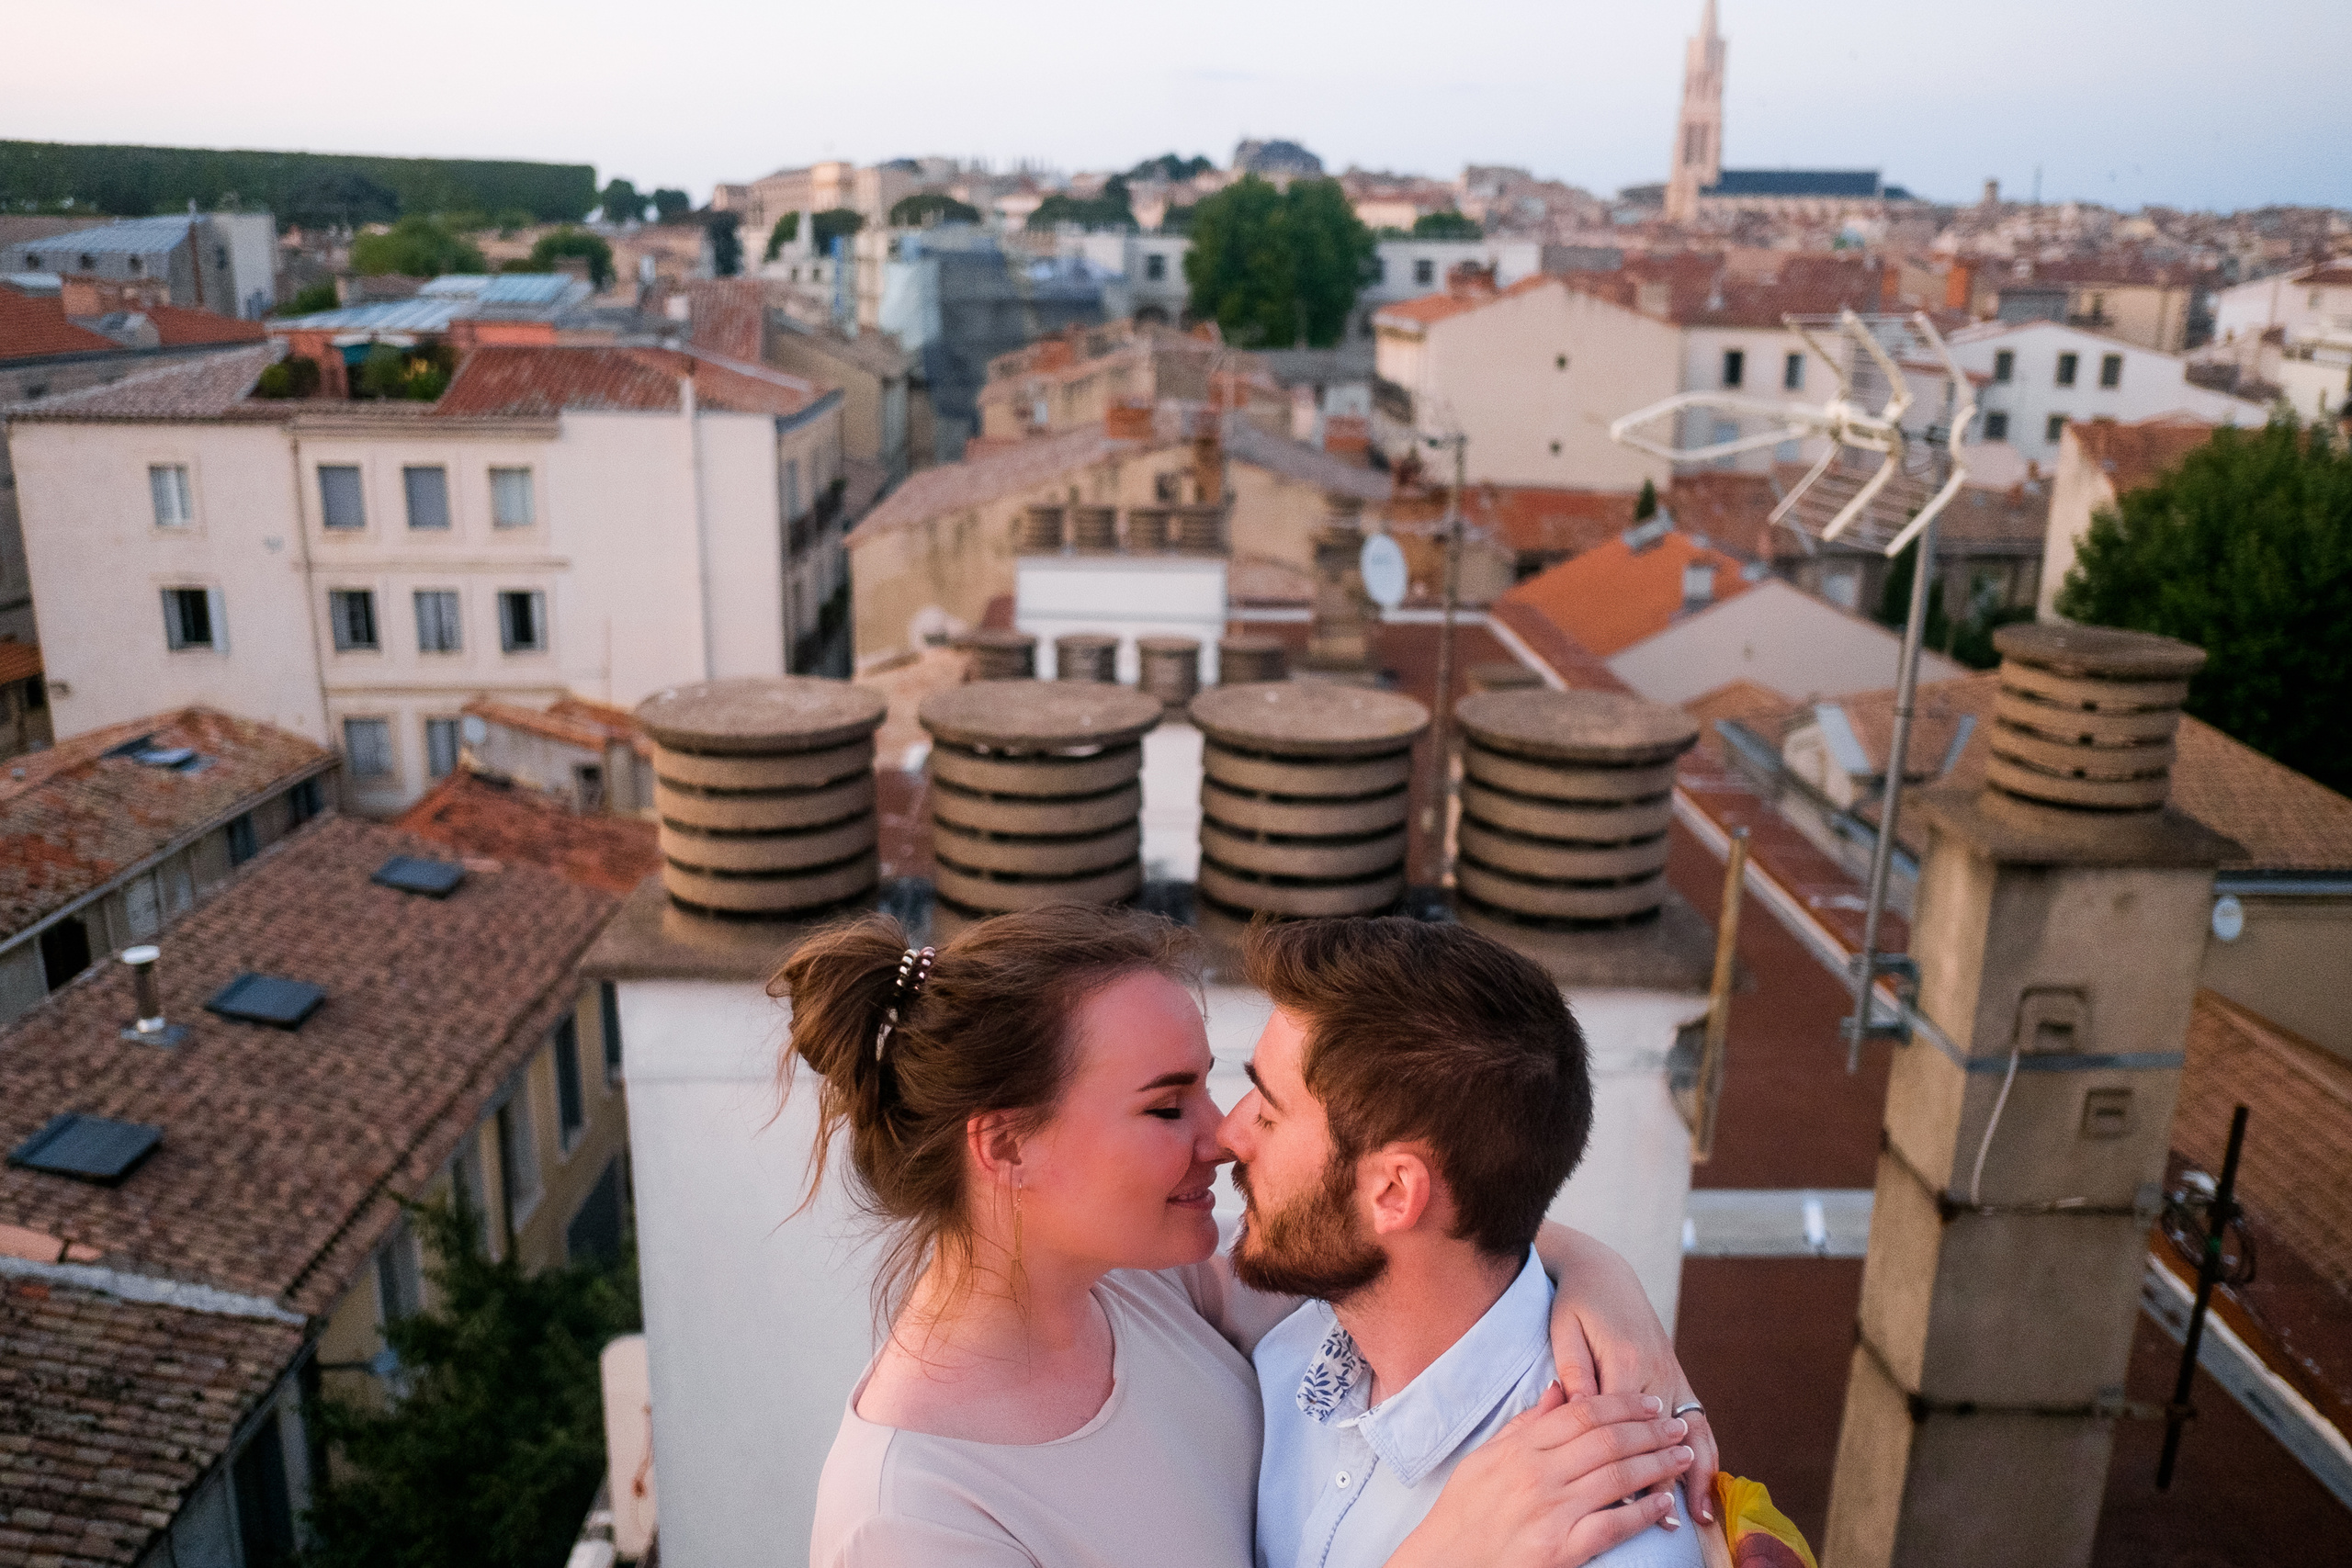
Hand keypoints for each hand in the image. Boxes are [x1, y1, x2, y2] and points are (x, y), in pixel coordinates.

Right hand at [1392, 1384, 1695, 1567]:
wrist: (1445, 1564)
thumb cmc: (1462, 1515)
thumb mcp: (1483, 1459)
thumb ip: (1524, 1424)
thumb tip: (1559, 1389)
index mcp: (1519, 1449)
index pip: (1582, 1414)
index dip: (1622, 1405)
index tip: (1648, 1403)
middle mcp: (1537, 1475)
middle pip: (1608, 1441)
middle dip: (1650, 1430)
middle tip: (1676, 1426)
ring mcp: (1552, 1512)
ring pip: (1618, 1477)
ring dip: (1657, 1464)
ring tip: (1680, 1457)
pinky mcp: (1562, 1549)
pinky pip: (1614, 1525)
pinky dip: (1643, 1512)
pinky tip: (1663, 1503)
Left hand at [1539, 1229, 1719, 1523]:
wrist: (1605, 1271)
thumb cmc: (1576, 1304)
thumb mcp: (1564, 1330)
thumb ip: (1574, 1371)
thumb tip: (1579, 1409)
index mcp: (1625, 1360)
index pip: (1629, 1427)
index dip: (1630, 1466)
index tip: (1626, 1503)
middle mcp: (1656, 1369)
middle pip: (1666, 1437)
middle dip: (1667, 1481)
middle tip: (1669, 1525)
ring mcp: (1672, 1373)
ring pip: (1692, 1431)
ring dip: (1698, 1473)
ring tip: (1698, 1513)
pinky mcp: (1677, 1375)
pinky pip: (1697, 1419)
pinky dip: (1704, 1451)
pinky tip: (1704, 1481)